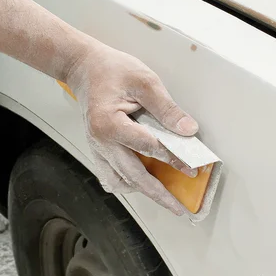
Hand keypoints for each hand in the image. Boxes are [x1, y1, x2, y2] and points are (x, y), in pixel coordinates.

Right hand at [66, 43, 198, 214]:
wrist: (83, 67)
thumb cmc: (112, 70)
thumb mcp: (144, 81)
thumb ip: (167, 108)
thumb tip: (188, 130)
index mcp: (109, 123)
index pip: (147, 147)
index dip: (172, 158)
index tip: (192, 168)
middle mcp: (100, 141)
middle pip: (133, 176)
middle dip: (159, 194)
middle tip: (179, 208)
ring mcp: (97, 149)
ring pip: (120, 181)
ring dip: (143, 192)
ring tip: (165, 199)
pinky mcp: (98, 151)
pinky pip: (111, 177)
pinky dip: (127, 185)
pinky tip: (142, 186)